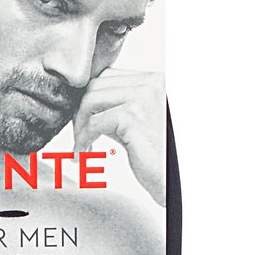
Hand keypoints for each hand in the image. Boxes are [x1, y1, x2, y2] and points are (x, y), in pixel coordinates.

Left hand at [73, 69, 164, 205]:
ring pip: (90, 101)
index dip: (89, 98)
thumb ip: (117, 108)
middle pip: (96, 85)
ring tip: (81, 145)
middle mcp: (151, 83)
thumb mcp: (137, 124)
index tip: (84, 121)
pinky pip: (93, 123)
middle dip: (80, 111)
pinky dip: (83, 139)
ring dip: (79, 125)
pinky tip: (83, 153)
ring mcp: (143, 98)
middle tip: (79, 135)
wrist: (174, 178)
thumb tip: (85, 105)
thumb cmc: (159, 156)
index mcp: (154, 80)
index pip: (108, 76)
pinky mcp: (132, 117)